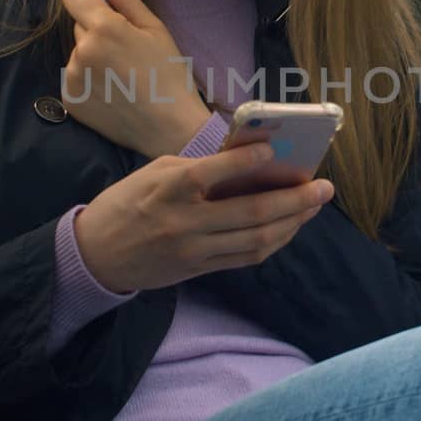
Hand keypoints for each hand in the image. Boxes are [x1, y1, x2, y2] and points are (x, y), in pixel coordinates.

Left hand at [60, 0, 212, 157]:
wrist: (170, 127)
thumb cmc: (169, 74)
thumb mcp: (155, 28)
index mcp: (104, 28)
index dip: (89, 2)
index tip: (103, 11)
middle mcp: (82, 51)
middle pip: (79, 26)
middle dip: (97, 33)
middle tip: (126, 53)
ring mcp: (72, 78)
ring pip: (77, 54)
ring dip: (93, 59)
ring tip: (122, 77)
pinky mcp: (70, 100)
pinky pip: (74, 79)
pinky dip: (88, 83)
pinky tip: (113, 92)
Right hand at [73, 143, 334, 292]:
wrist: (96, 255)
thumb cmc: (126, 203)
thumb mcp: (153, 173)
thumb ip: (197, 167)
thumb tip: (247, 161)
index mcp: (166, 190)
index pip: (211, 174)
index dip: (245, 162)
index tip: (274, 150)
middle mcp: (182, 223)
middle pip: (249, 214)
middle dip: (294, 200)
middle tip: (324, 186)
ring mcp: (193, 251)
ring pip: (255, 240)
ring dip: (292, 222)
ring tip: (314, 205)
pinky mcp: (198, 270)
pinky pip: (245, 258)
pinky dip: (273, 242)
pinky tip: (290, 226)